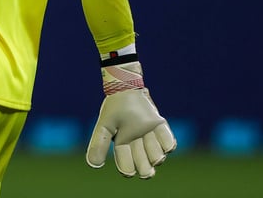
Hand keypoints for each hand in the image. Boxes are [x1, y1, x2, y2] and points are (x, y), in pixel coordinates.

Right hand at [86, 61, 176, 177]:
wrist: (126, 89)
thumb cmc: (114, 109)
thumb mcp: (104, 126)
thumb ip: (99, 145)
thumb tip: (94, 165)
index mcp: (122, 146)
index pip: (126, 165)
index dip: (128, 170)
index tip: (129, 172)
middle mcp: (138, 145)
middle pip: (145, 165)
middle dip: (145, 168)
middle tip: (147, 170)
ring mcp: (150, 137)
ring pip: (158, 156)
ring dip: (154, 152)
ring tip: (147, 139)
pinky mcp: (160, 128)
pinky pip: (169, 143)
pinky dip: (168, 145)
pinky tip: (163, 142)